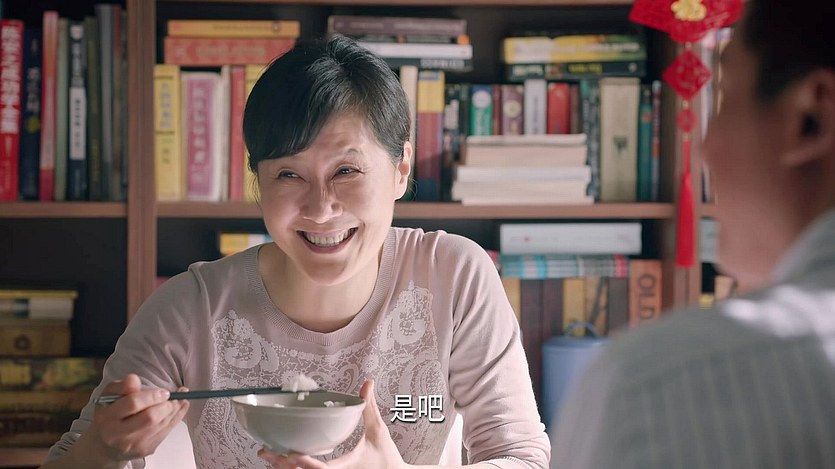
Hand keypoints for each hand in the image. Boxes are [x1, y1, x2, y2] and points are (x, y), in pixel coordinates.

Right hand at [76, 373, 189, 463]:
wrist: (105, 446)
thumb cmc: (109, 415)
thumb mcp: (109, 396)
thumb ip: (121, 387)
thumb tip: (133, 379)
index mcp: (107, 418)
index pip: (133, 403)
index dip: (152, 395)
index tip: (163, 391)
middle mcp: (119, 435)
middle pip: (150, 417)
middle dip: (166, 404)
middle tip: (172, 395)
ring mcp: (134, 445)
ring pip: (161, 425)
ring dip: (175, 409)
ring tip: (180, 398)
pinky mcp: (146, 450)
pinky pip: (166, 432)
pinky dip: (176, 417)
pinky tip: (180, 407)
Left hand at [259, 379, 406, 468]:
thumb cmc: (387, 458)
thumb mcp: (378, 431)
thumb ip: (369, 407)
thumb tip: (367, 383)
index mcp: (347, 468)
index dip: (306, 463)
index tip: (291, 454)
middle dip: (283, 465)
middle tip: (265, 451)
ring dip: (284, 468)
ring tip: (267, 454)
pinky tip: (282, 460)